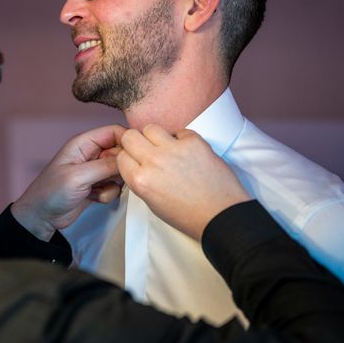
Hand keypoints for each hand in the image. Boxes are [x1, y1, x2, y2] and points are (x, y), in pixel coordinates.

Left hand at [11, 124, 125, 240]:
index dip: (127, 141)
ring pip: (120, 171)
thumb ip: (106, 166)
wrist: (41, 217)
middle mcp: (91, 154)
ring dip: (114, 183)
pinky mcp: (98, 186)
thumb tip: (129, 159)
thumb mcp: (79, 176)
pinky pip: (115, 187)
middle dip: (121, 167)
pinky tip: (93, 198)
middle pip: (121, 152)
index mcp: (83, 143)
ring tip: (97, 189)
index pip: (114, 131)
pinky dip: (108, 194)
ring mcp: (95, 171)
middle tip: (112, 178)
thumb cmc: (51, 192)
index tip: (135, 156)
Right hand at [116, 125, 250, 240]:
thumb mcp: (152, 203)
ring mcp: (174, 149)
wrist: (222, 215)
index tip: (136, 160)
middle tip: (147, 150)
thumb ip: (139, 180)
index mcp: (140, 181)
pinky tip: (187, 153)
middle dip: (135, 143)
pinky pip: (178, 131)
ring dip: (155, 137)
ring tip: (166, 148)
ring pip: (151, 128)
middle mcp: (153, 162)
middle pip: (130, 136)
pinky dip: (180, 139)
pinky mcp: (194, 141)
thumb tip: (137, 163)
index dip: (128, 158)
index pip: (121, 156)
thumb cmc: (188, 215)